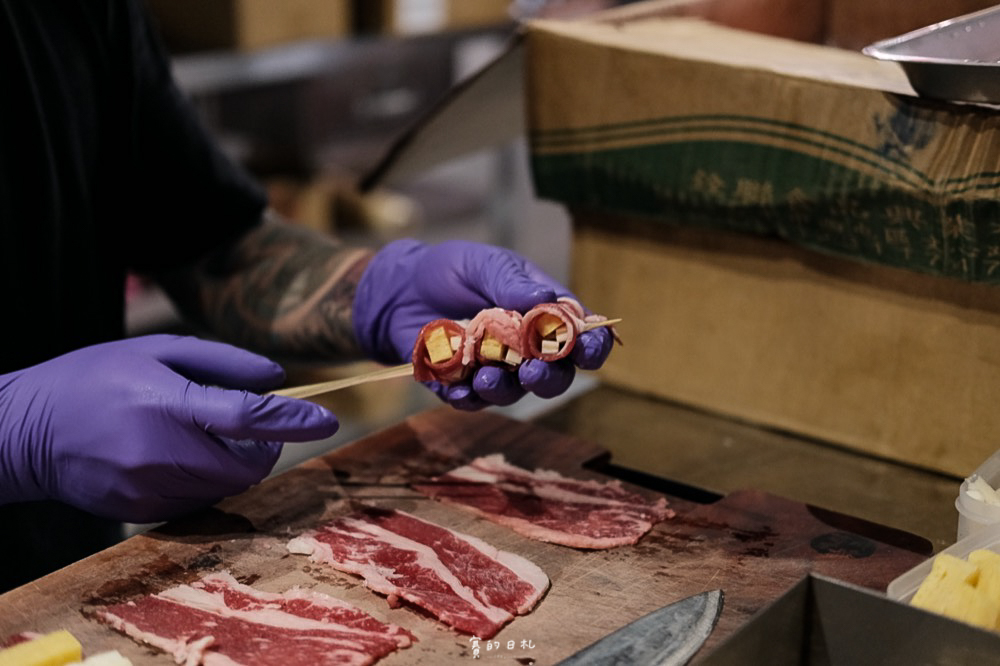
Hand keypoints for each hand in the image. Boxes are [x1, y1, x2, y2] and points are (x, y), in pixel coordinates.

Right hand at [0, 335, 337, 522]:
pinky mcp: (141, 511)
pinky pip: (199, 500)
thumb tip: (276, 378)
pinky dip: (208, 479)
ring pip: (228, 486)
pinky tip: (179, 455)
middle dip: (266, 446)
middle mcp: (161, 453)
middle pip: (248, 464)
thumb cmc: (93, 379)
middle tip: (255, 425)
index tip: (327, 418)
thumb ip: (222, 362)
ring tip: (206, 434)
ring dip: (237, 463)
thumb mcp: (156, 350)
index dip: (294, 420)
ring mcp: (150, 488)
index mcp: (166, 404)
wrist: (24, 432)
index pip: (248, 419)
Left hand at [353, 239, 612, 408]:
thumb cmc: (451, 271)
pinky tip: (457, 388)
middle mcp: (526, 348)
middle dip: (549, 379)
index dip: (591, 347)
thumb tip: (546, 298)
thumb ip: (511, 282)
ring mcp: (496, 370)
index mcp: (543, 314)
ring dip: (504, 389)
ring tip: (486, 376)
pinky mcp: (462, 385)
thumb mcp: (483, 264)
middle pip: (555, 376)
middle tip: (533, 373)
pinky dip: (466, 396)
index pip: (581, 337)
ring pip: (514, 393)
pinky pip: (471, 400)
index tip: (587, 353)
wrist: (401, 288)